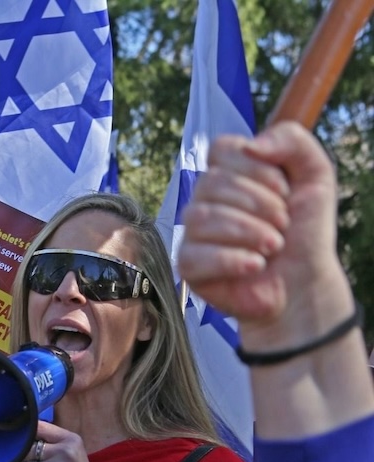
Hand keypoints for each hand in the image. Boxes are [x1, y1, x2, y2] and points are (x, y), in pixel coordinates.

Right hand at [178, 122, 338, 325]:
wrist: (305, 280)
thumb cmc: (305, 230)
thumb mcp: (315, 173)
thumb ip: (291, 139)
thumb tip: (252, 146)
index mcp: (230, 173)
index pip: (221, 149)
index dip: (255, 168)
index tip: (283, 190)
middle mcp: (206, 199)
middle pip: (212, 182)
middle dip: (260, 205)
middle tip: (283, 225)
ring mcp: (194, 231)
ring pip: (201, 217)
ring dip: (250, 232)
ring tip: (273, 247)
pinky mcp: (188, 264)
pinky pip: (195, 254)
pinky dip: (232, 260)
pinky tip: (255, 266)